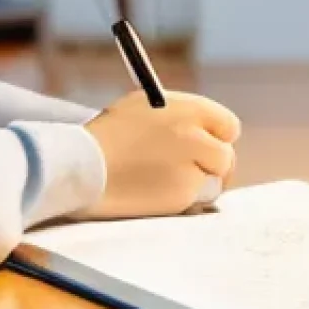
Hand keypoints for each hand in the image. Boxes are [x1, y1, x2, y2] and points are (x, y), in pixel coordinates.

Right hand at [77, 89, 240, 219]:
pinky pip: (194, 200)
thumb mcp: (139, 108)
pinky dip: (179, 199)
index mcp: (183, 108)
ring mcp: (191, 166)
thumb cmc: (104, 137)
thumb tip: (201, 130)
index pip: (227, 124)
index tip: (208, 145)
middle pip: (225, 156)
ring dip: (195, 183)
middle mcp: (193, 134)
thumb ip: (176, 116)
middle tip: (190, 170)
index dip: (217, 136)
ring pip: (213, 181)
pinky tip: (151, 193)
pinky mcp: (182, 194)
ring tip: (159, 180)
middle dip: (210, 165)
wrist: (81, 166)